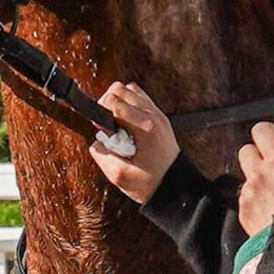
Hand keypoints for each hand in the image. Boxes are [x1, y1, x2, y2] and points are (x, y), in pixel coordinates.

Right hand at [88, 82, 181, 203]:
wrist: (176, 185)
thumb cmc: (151, 182)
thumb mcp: (120, 176)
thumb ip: (102, 156)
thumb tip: (97, 141)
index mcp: (145, 127)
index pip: (114, 101)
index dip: (100, 113)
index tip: (102, 129)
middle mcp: (153, 116)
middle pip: (120, 89)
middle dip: (107, 104)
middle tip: (107, 125)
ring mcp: (158, 114)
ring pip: (130, 89)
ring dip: (118, 102)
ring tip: (117, 123)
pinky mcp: (159, 117)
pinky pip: (139, 98)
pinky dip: (129, 104)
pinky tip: (127, 123)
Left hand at [235, 122, 273, 236]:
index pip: (261, 130)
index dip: (269, 136)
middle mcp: (259, 176)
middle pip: (246, 150)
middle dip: (258, 157)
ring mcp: (248, 196)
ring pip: (247, 178)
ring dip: (258, 183)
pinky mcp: (243, 215)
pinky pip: (246, 202)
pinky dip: (256, 205)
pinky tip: (273, 215)